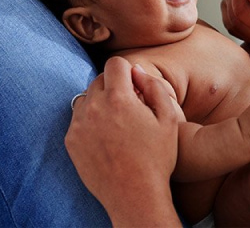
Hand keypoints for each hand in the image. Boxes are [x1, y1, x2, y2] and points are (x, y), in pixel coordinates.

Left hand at [65, 57, 181, 226]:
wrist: (135, 194)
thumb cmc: (157, 157)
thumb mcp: (169, 118)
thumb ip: (154, 87)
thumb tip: (137, 70)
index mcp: (119, 99)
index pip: (115, 64)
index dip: (127, 70)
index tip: (135, 84)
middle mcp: (94, 108)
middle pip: (99, 80)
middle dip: (114, 86)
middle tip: (130, 106)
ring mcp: (78, 125)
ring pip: (86, 98)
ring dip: (100, 102)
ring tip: (117, 122)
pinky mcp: (70, 142)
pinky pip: (78, 119)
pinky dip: (90, 121)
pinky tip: (107, 137)